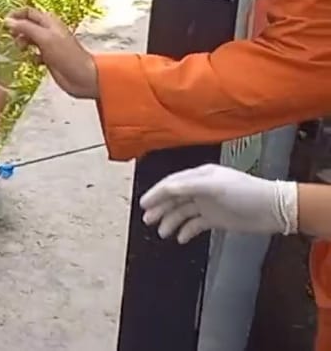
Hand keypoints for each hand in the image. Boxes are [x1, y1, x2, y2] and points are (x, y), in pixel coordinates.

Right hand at [4, 7, 99, 99]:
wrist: (82, 77)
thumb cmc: (68, 56)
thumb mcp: (44, 38)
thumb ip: (26, 28)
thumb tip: (8, 21)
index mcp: (49, 22)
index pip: (29, 12)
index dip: (16, 15)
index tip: (5, 23)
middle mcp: (49, 32)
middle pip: (28, 25)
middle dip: (18, 30)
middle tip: (13, 38)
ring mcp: (49, 45)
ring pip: (29, 39)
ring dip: (22, 43)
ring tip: (22, 49)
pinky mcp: (49, 58)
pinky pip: (34, 54)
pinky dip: (30, 56)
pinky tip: (33, 60)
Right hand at [140, 164, 297, 242]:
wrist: (274, 209)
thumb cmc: (246, 193)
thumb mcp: (214, 187)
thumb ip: (188, 187)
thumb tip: (165, 189)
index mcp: (199, 177)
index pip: (171, 184)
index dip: (156, 193)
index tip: (143, 204)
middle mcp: (201, 189)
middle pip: (174, 199)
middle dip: (159, 208)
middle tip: (146, 219)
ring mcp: (208, 205)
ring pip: (182, 213)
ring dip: (171, 221)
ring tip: (162, 233)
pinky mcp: (216, 219)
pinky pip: (195, 225)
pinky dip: (186, 231)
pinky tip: (180, 238)